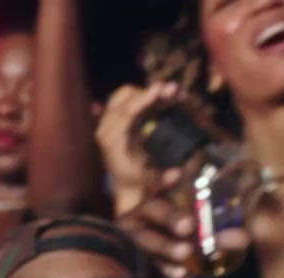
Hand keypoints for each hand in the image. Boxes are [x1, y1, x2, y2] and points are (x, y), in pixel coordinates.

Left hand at [96, 83, 178, 212]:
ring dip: (147, 92)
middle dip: (150, 92)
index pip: (126, 113)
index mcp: (113, 141)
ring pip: (125, 94)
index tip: (161, 88)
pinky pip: (126, 98)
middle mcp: (106, 128)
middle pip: (126, 97)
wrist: (125, 184)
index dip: (144, 98)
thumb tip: (177, 173)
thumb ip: (163, 178)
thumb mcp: (151, 182)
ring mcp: (106, 121)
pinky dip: (143, 95)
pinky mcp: (111, 118)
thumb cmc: (139, 181)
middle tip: (175, 91)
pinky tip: (162, 97)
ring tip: (170, 94)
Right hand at [117, 170, 252, 277]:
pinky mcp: (133, 263)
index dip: (163, 181)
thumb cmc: (183, 246)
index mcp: (156, 204)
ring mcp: (133, 241)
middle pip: (152, 209)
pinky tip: (179, 272)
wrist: (161, 276)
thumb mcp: (202, 238)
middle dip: (170, 216)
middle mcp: (140, 218)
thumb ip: (220, 236)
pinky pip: (148, 264)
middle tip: (188, 225)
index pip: (156, 188)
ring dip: (166, 245)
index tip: (177, 174)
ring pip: (146, 239)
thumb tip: (243, 237)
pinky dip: (164, 268)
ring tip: (186, 251)